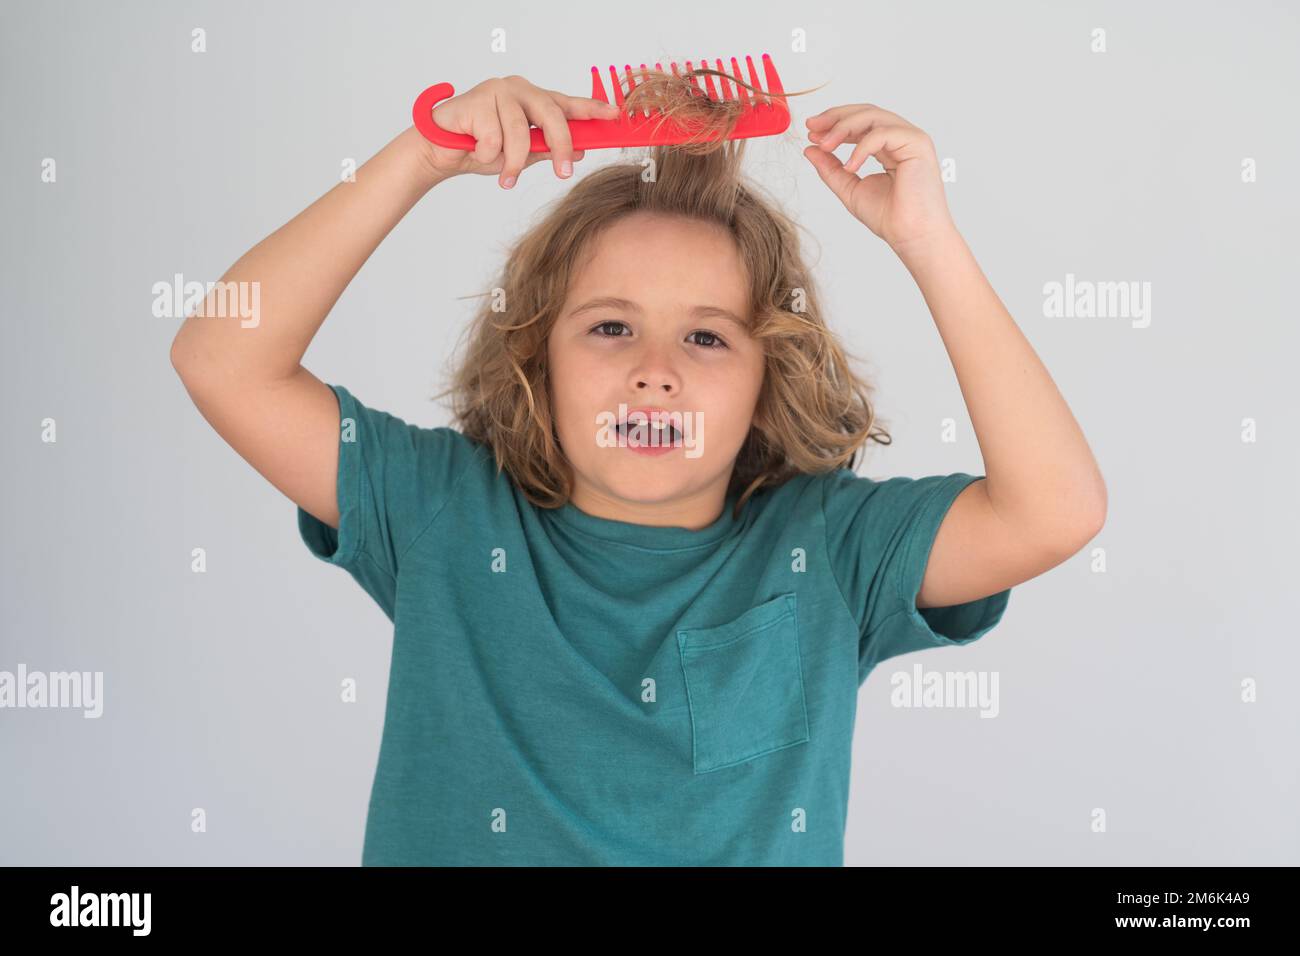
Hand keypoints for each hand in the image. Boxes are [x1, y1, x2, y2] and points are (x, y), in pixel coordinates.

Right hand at [419, 75, 621, 187]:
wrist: (441, 151)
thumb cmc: (481, 147)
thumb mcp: (522, 154)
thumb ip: (548, 150)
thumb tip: (580, 152)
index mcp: (532, 100)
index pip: (567, 103)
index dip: (592, 109)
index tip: (615, 114)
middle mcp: (518, 90)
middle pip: (551, 114)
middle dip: (560, 146)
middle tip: (564, 173)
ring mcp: (497, 91)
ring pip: (520, 133)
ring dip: (513, 162)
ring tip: (505, 177)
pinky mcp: (476, 100)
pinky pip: (493, 139)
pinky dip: (487, 155)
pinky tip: (475, 151)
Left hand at [802, 104, 955, 251]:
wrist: (912, 237)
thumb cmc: (890, 218)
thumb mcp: (850, 189)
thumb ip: (831, 169)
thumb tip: (810, 149)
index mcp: (888, 146)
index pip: (860, 123)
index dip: (834, 123)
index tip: (810, 132)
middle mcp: (901, 138)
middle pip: (866, 112)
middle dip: (835, 117)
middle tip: (812, 128)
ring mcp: (911, 138)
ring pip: (873, 116)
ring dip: (843, 128)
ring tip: (825, 145)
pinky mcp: (917, 143)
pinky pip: (883, 133)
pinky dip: (862, 147)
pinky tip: (850, 166)